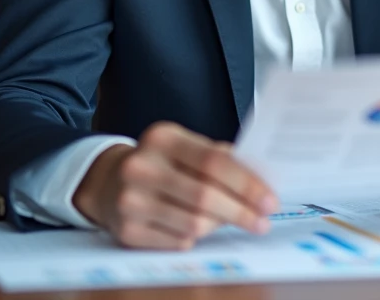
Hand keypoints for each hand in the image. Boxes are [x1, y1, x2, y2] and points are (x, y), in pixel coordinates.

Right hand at [73, 121, 278, 249]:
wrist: (108, 181)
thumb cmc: (161, 163)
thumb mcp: (185, 148)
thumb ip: (219, 158)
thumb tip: (262, 178)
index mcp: (162, 137)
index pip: (213, 161)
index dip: (246, 183)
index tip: (270, 200)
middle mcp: (141, 166)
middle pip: (205, 195)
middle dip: (241, 211)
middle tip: (262, 221)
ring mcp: (130, 200)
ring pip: (193, 223)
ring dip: (220, 225)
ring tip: (231, 221)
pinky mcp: (126, 230)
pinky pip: (177, 242)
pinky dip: (195, 238)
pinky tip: (196, 228)